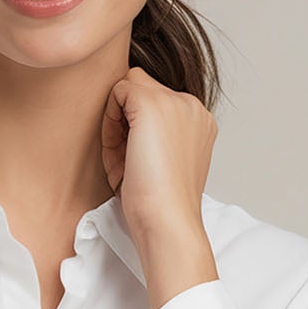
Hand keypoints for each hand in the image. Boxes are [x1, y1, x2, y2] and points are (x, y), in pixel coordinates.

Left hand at [101, 65, 216, 248]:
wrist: (167, 222)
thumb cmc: (158, 207)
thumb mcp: (159, 166)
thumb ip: (152, 139)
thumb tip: (124, 121)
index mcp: (198, 125)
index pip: (159, 104)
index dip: (137, 128)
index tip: (133, 162)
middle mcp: (193, 108)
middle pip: (145, 91)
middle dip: (127, 121)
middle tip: (124, 161)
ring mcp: (176, 102)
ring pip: (132, 86)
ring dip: (118, 120)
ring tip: (122, 160)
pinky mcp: (152, 104)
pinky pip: (118, 90)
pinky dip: (109, 119)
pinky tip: (117, 149)